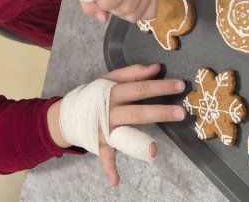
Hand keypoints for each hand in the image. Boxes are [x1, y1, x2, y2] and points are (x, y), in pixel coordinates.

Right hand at [47, 64, 185, 185]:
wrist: (67, 114)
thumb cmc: (93, 95)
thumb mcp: (108, 79)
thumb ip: (132, 72)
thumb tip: (155, 68)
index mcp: (112, 92)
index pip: (139, 88)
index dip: (159, 86)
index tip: (179, 86)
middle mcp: (109, 111)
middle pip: (137, 112)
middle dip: (159, 112)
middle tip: (181, 113)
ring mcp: (104, 129)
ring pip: (124, 135)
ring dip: (138, 144)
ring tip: (154, 151)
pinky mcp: (99, 144)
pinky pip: (105, 157)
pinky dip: (108, 169)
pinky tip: (115, 181)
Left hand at [81, 0, 158, 23]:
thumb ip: (88, 0)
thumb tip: (103, 19)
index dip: (105, 4)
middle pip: (129, 6)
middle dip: (114, 10)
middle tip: (108, 1)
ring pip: (138, 13)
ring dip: (124, 14)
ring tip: (118, 1)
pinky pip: (150, 13)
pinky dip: (137, 14)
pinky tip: (129, 4)